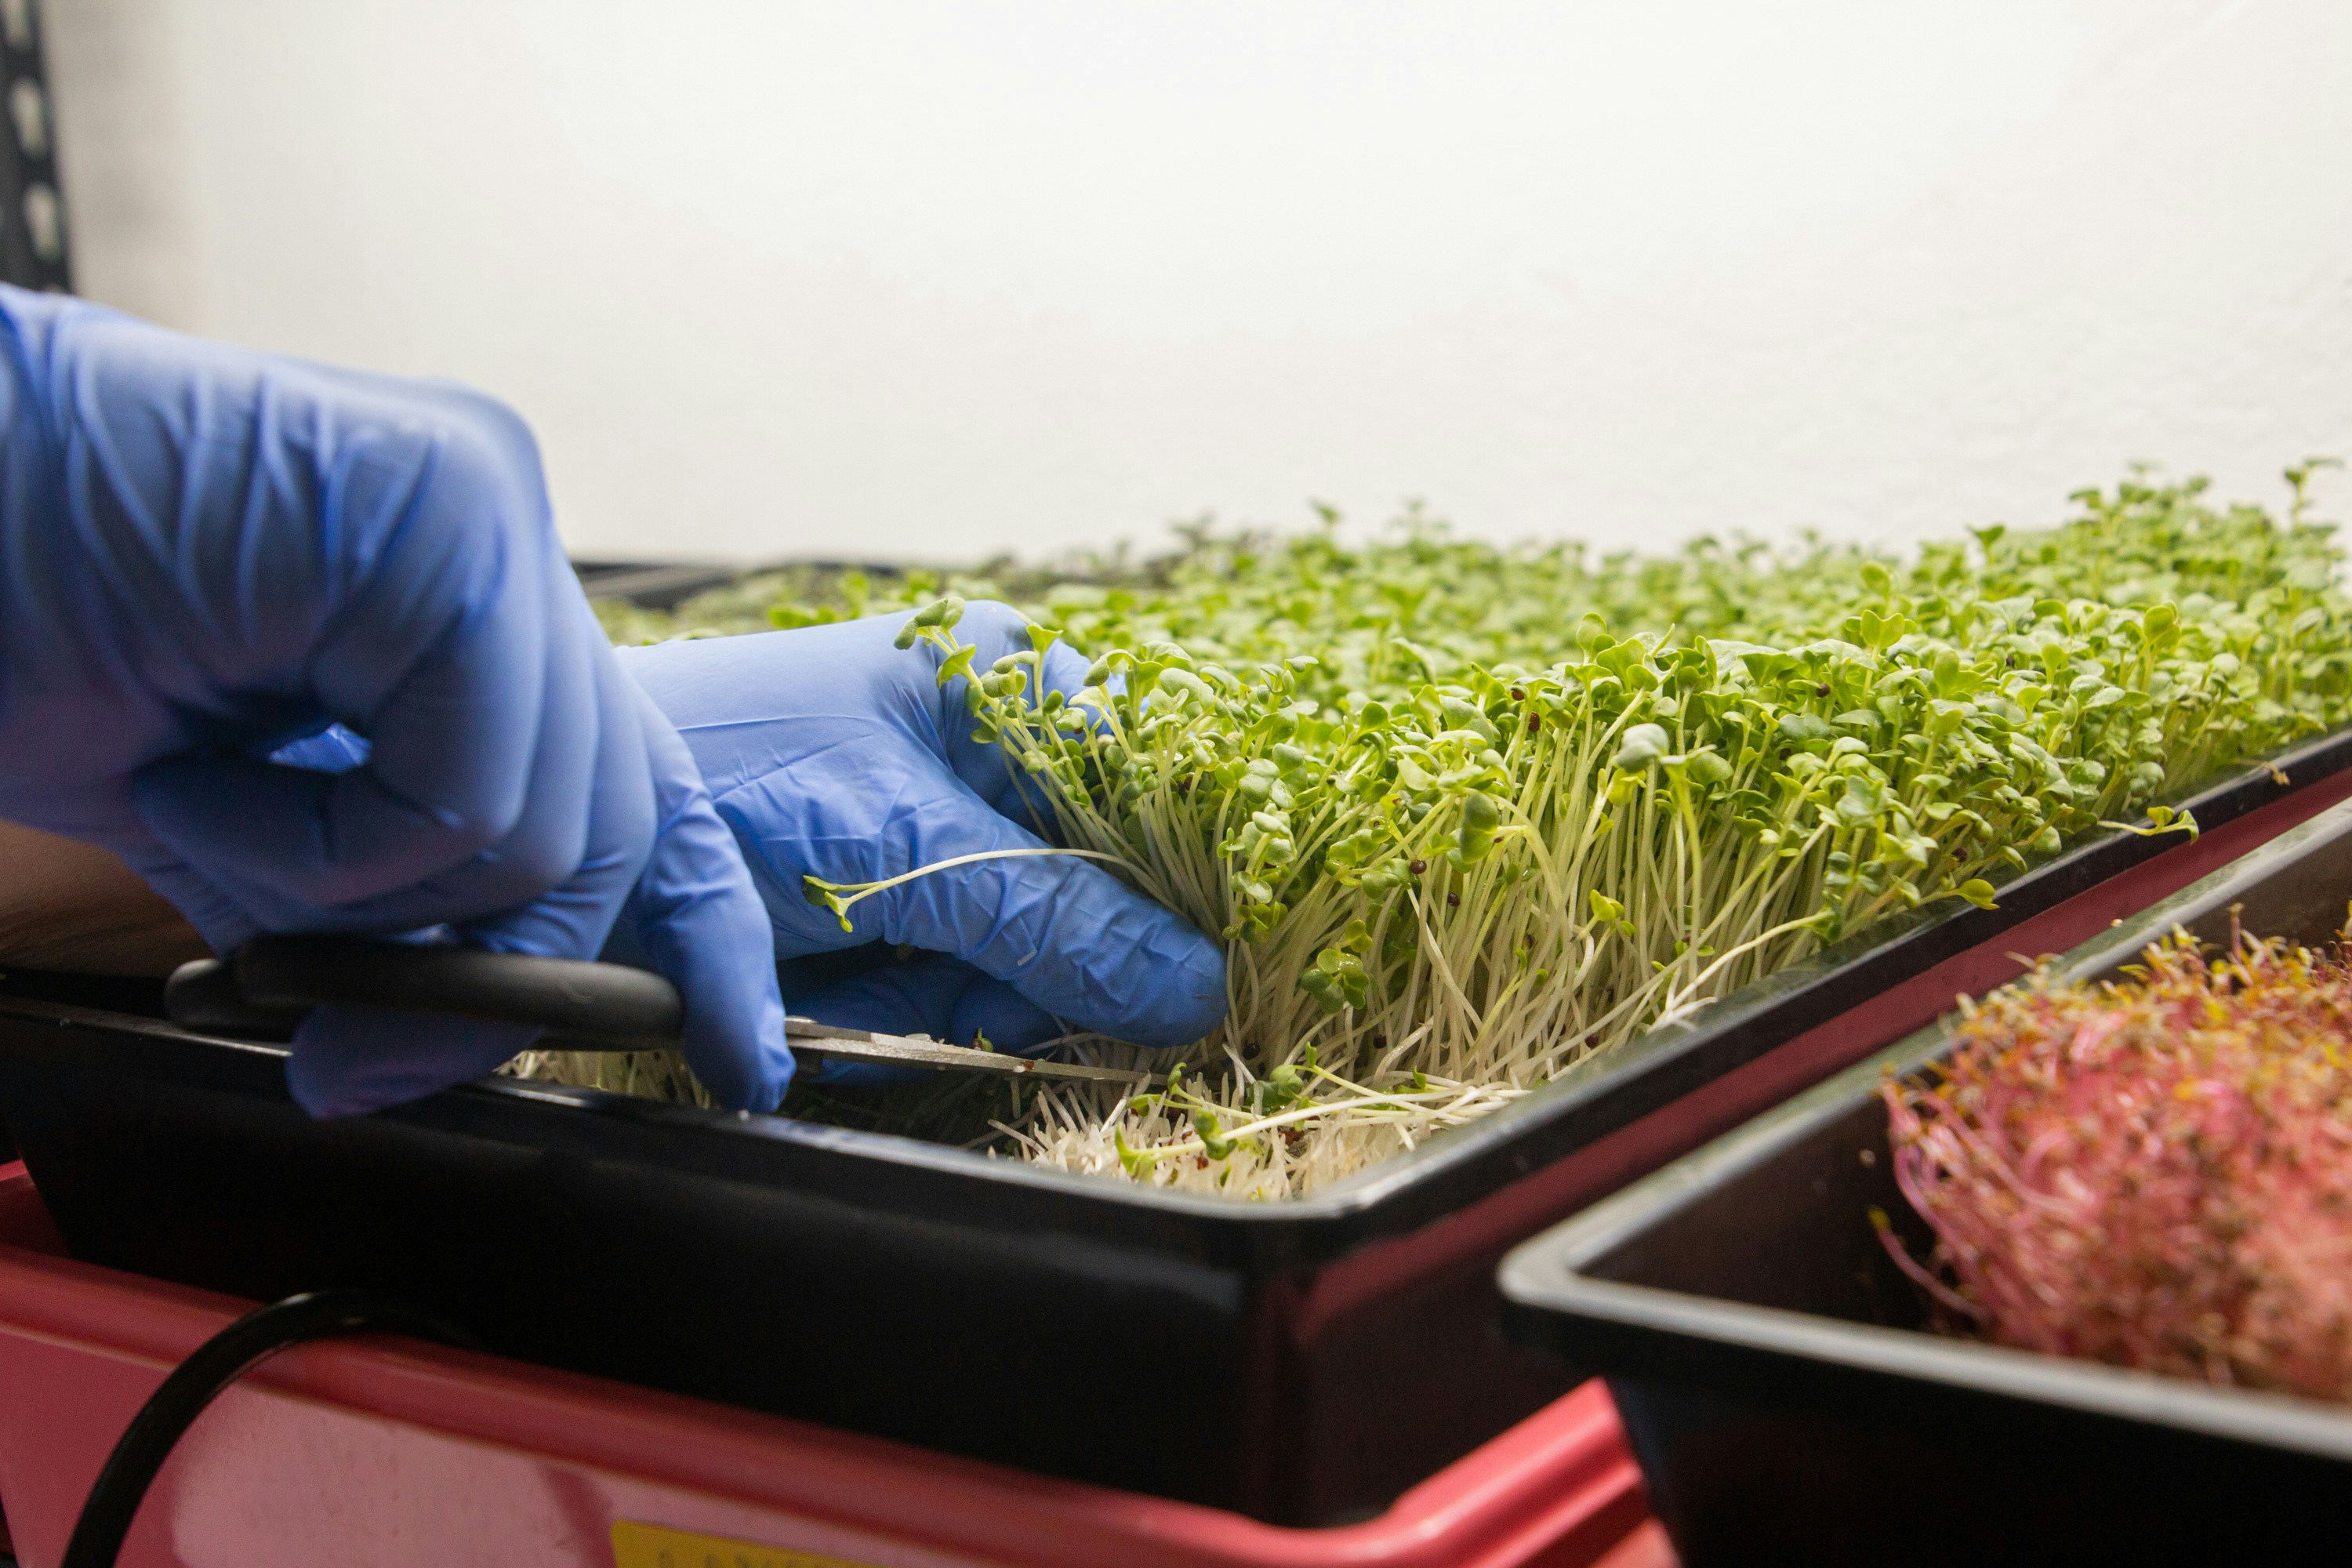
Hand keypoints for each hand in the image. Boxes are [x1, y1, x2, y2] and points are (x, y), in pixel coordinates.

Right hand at [0, 286, 790, 1114]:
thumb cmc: (30, 638)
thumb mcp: (245, 814)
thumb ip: (373, 898)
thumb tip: (413, 1052)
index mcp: (473, 588)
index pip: (637, 778)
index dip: (700, 928)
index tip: (742, 1056)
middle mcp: (504, 536)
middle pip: (609, 823)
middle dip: (490, 975)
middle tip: (346, 1054)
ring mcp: (488, 515)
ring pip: (542, 829)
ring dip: (347, 890)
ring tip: (201, 804)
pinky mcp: (446, 523)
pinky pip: (466, 797)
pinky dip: (318, 846)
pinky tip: (198, 773)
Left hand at [616, 603, 1227, 1079]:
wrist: (552, 844)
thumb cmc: (724, 785)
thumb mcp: (902, 851)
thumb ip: (1055, 922)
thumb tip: (1200, 987)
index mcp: (1009, 676)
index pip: (1146, 794)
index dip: (1156, 896)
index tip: (1164, 976)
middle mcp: (987, 746)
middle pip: (1089, 894)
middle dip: (1013, 965)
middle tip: (931, 976)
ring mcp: (934, 828)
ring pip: (1018, 959)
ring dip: (935, 998)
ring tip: (838, 975)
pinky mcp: (885, 902)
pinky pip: (945, 986)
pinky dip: (887, 1014)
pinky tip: (818, 997)